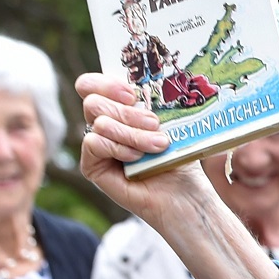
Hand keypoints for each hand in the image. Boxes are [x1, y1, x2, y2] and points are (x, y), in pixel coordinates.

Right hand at [74, 72, 211, 225]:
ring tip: (158, 145)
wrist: (187, 195)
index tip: (132, 93)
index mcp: (118, 108)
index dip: (105, 83)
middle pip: (93, 101)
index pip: (91, 85)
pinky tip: (137, 158)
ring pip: (99, 123)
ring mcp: (96, 146)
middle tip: (154, 123)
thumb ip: (153, 101)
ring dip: (132, 133)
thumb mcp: (169, 122)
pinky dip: (118, 148)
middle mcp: (103, 125)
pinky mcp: (93, 167)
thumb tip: (152, 84)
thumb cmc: (181, 157)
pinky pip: (94, 144)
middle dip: (127, 111)